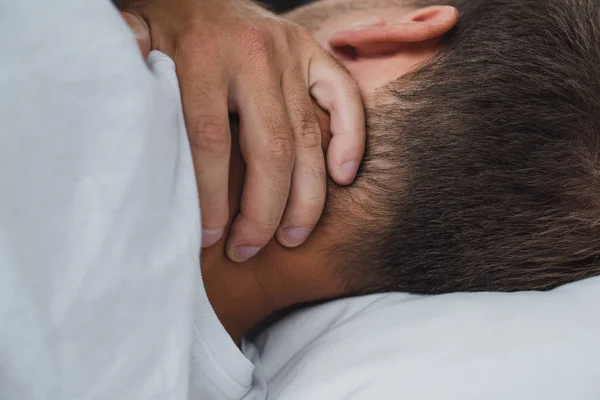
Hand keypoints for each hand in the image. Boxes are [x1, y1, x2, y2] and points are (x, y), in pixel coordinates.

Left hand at [119, 0, 365, 261]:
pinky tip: (342, 178)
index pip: (211, 140)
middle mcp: (254, 55)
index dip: (212, 196)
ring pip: (308, 138)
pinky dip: (350, 138)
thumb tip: (124, 117)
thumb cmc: (170, 29)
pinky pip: (345, 98)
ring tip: (292, 236)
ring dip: (305, 197)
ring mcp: (291, 55)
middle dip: (264, 211)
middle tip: (251, 248)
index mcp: (203, 56)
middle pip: (270, 149)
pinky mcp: (313, 53)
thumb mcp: (138, 42)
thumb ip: (129, 74)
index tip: (211, 237)